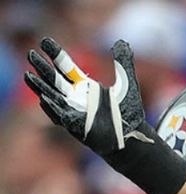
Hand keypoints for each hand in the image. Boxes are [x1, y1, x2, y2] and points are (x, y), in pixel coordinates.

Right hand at [24, 36, 185, 193]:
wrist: (133, 135)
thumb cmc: (127, 112)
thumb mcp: (126, 84)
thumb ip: (123, 64)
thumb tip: (122, 42)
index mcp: (84, 86)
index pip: (66, 67)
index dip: (55, 54)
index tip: (45, 41)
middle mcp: (76, 98)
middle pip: (54, 80)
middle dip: (42, 68)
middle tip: (31, 54)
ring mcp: (74, 112)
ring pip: (52, 97)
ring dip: (39, 87)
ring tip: (28, 75)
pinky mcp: (76, 126)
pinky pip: (60, 117)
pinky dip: (52, 108)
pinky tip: (44, 99)